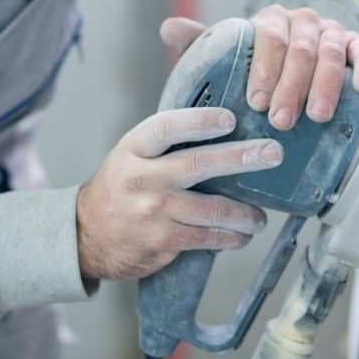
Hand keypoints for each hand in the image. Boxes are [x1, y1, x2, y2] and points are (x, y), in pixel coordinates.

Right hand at [75, 107, 284, 281]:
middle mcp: (142, 178)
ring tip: (260, 217)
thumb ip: (165, 144)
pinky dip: (230, 236)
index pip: (167, 127)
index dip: (200, 121)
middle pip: (198, 164)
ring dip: (244, 213)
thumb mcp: (130, 156)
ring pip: (212, 208)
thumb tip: (222, 128)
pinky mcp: (163, 240)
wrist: (85, 235)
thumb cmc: (120, 189)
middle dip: (242, 158)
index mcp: (133, 149)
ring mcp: (153, 211)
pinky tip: (242, 235)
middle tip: (273, 154)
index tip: (230, 118)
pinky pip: (206, 237)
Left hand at [161, 6, 358, 131]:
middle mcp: (303, 22)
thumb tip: (168, 27)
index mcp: (271, 20)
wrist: (300, 54)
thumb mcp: (230, 52)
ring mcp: (332, 32)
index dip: (264, 69)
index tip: (256, 102)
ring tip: (318, 116)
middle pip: (300, 50)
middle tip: (281, 120)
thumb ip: (201, 43)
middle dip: (291, 86)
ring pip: (332, 53)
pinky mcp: (357, 45)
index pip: (269, 37)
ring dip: (325, 85)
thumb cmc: (259, 62)